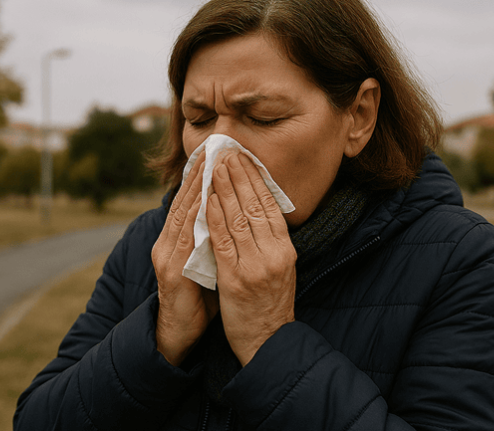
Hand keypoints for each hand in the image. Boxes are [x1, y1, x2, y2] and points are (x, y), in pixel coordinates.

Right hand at [152, 152, 218, 365]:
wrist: (181, 334)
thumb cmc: (200, 299)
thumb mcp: (209, 263)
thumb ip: (217, 241)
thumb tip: (235, 217)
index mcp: (178, 240)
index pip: (191, 201)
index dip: (202, 177)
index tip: (217, 154)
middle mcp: (168, 243)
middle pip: (184, 201)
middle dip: (199, 174)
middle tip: (214, 148)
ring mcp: (167, 256)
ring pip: (183, 214)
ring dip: (197, 188)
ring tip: (211, 164)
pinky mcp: (172, 272)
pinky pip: (185, 239)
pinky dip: (195, 217)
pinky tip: (205, 200)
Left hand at [207, 152, 296, 365]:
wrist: (267, 341)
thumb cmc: (269, 304)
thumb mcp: (279, 269)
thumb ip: (270, 242)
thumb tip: (258, 211)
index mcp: (285, 250)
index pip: (270, 206)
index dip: (256, 179)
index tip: (245, 159)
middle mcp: (273, 254)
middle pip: (255, 205)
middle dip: (240, 176)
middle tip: (228, 153)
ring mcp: (255, 266)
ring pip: (239, 218)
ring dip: (225, 188)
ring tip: (215, 166)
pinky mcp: (236, 278)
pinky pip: (223, 240)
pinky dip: (215, 217)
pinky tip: (208, 198)